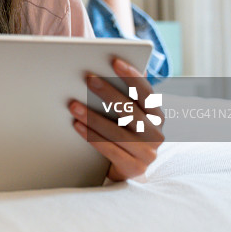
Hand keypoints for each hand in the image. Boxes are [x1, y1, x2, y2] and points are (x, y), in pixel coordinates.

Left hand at [68, 58, 164, 181]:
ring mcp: (147, 153)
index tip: (115, 61)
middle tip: (88, 78)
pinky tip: (77, 125)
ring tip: (73, 104)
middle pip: (130, 110)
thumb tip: (112, 68)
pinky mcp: (134, 168)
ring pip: (117, 131)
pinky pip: (109, 150)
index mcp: (157, 116)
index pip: (146, 93)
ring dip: (93, 117)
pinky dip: (92, 136)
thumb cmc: (124, 134)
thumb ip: (126, 95)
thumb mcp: (129, 116)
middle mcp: (156, 134)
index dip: (132, 76)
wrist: (127, 170)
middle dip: (108, 93)